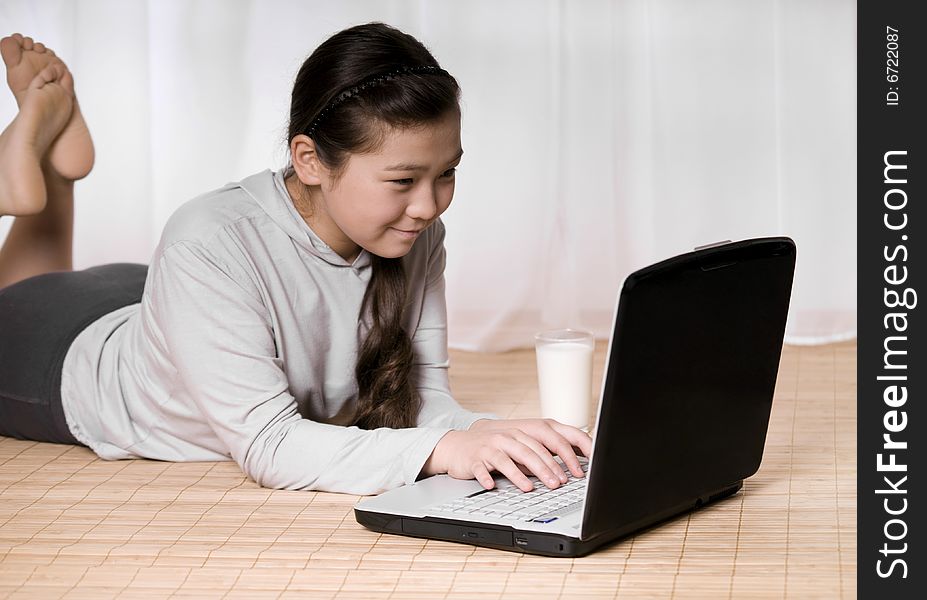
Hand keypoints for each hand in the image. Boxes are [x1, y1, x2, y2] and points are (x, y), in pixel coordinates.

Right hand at [421, 418, 592, 491]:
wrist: (459, 444)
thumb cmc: (496, 446)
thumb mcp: (522, 445)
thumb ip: (543, 452)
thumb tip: (573, 466)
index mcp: (526, 430)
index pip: (554, 436)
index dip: (570, 451)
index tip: (582, 468)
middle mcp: (511, 434)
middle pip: (534, 449)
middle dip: (550, 466)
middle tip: (561, 483)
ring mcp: (492, 444)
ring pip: (512, 456)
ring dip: (524, 473)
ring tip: (535, 488)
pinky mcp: (476, 456)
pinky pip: (483, 467)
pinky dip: (488, 476)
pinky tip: (493, 486)